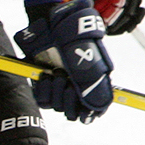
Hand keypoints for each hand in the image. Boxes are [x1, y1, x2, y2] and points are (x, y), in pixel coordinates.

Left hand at [14, 0, 113, 122]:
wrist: (55, 29)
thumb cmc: (76, 40)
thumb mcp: (91, 59)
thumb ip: (97, 81)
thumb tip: (101, 105)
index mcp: (90, 86)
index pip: (91, 112)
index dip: (88, 115)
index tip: (85, 112)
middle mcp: (74, 90)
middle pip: (72, 113)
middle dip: (69, 100)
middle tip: (67, 82)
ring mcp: (59, 89)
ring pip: (57, 107)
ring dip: (56, 92)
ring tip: (57, 74)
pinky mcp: (44, 87)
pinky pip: (42, 100)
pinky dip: (44, 90)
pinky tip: (46, 77)